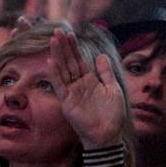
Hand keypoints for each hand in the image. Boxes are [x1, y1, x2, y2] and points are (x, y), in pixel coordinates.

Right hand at [48, 28, 124, 148]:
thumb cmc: (112, 115)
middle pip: (68, 62)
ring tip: (53, 41)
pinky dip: (56, 74)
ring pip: (62, 71)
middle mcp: (78, 84)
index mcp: (90, 80)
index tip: (69, 34)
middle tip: (57, 31)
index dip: (74, 47)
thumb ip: (106, 73)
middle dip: (63, 47)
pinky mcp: (67, 102)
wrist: (108, 135)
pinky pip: (60, 86)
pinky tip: (52, 62)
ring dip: (57, 56)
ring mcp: (71, 93)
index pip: (79, 60)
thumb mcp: (113, 89)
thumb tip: (100, 55)